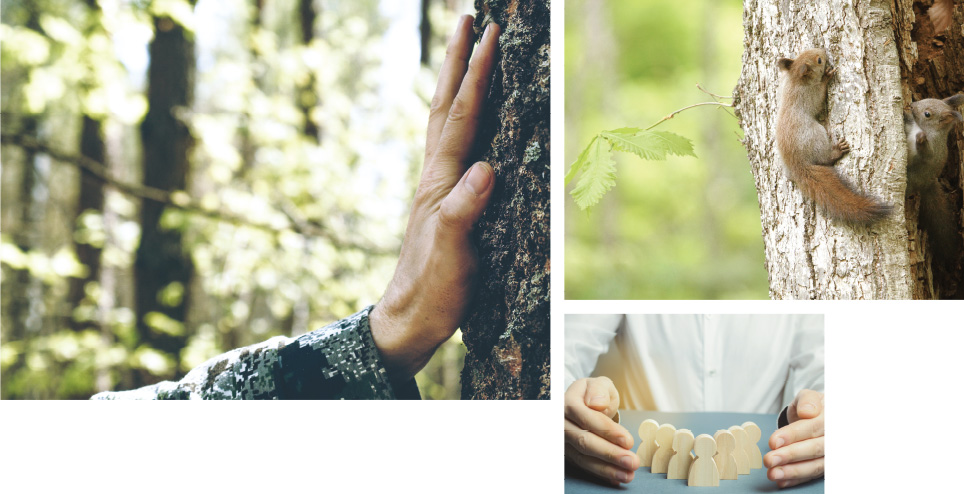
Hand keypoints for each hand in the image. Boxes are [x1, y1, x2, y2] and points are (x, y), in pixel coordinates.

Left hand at [369, 16, 499, 381]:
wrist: (408, 318)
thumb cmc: (433, 287)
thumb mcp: (452, 251)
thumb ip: (465, 209)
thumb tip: (487, 168)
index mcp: (441, 180)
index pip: (461, 117)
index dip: (476, 75)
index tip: (490, 34)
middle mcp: (437, 175)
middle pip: (444, 104)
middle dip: (456, 60)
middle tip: (467, 19)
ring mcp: (438, 186)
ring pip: (445, 121)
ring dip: (454, 81)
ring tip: (465, 52)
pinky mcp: (444, 202)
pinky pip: (453, 145)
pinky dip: (460, 118)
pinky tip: (467, 119)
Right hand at [564, 377, 638, 484]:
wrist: (583, 403)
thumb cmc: (594, 394)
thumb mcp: (600, 384)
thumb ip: (599, 390)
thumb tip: (597, 403)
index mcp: (568, 403)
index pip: (586, 417)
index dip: (607, 430)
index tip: (627, 440)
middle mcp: (561, 423)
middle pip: (583, 441)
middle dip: (609, 453)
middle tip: (632, 461)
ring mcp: (563, 441)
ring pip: (582, 457)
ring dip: (606, 469)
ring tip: (627, 474)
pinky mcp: (568, 453)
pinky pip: (584, 466)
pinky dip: (601, 473)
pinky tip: (616, 478)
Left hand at [764, 389, 824, 487]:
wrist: (820, 417)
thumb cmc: (812, 407)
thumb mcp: (808, 397)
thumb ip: (807, 401)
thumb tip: (807, 412)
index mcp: (833, 417)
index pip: (814, 427)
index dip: (794, 435)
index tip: (773, 441)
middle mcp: (836, 438)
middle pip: (815, 448)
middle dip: (790, 455)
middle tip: (769, 460)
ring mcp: (833, 454)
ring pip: (816, 465)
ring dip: (793, 472)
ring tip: (773, 473)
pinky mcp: (827, 466)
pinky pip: (813, 475)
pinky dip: (797, 479)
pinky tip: (781, 481)